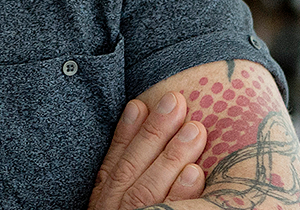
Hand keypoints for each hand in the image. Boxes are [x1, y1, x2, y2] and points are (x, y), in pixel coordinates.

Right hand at [87, 91, 206, 209]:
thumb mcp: (113, 200)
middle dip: (154, 131)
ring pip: (149, 186)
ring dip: (173, 155)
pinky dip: (180, 193)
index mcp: (104, 197)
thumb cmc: (129, 208)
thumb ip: (126, 175)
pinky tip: (194, 172)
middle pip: (132, 166)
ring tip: (195, 129)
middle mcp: (113, 206)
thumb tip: (139, 122)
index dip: (126, 130)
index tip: (139, 104)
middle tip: (175, 101)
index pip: (114, 159)